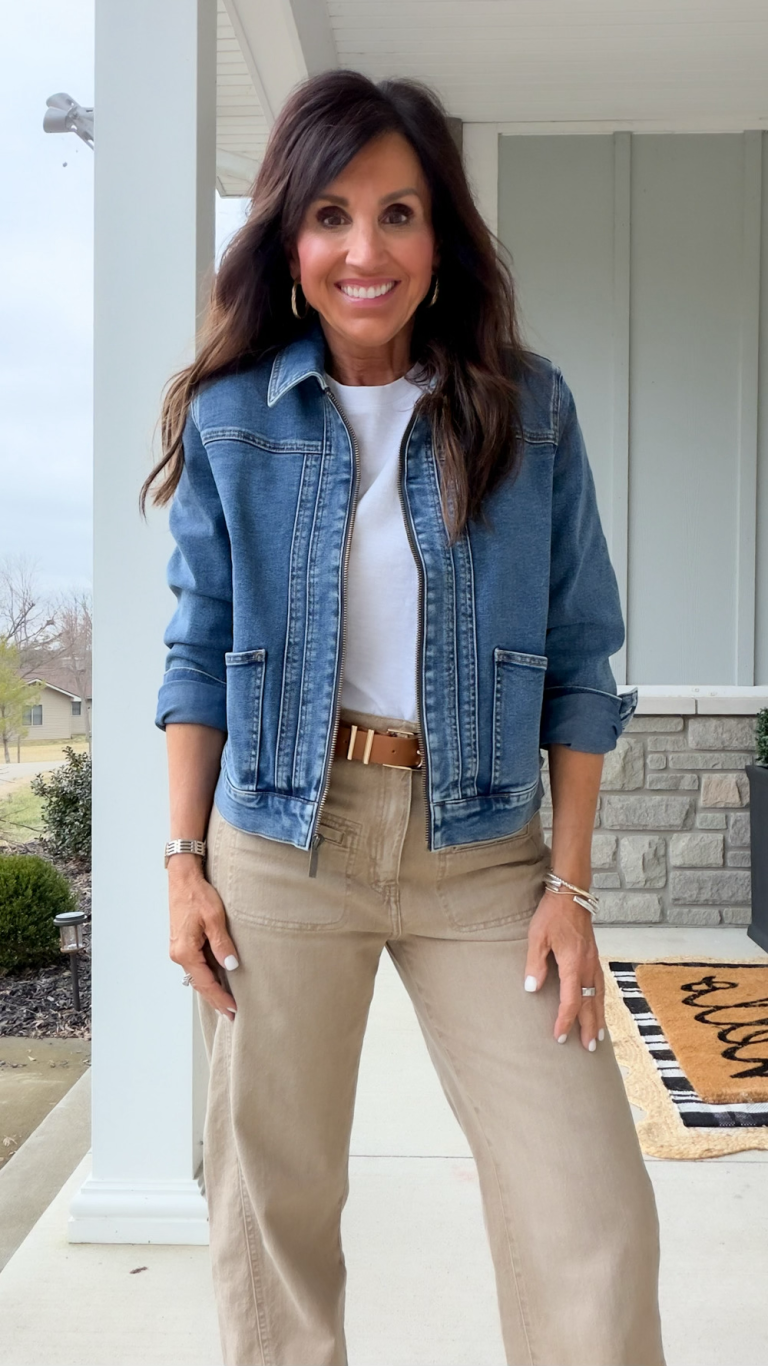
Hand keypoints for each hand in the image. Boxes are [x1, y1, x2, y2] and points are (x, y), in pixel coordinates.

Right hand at [168, 861, 238, 1019]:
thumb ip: (222, 944)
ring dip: (211, 989)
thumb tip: (231, 967)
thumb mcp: (214, 918)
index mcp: (185, 951)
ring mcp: (179, 949)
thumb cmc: (197, 894)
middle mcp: (179, 954)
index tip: (234, 1010)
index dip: (220, 998)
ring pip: (197, 976)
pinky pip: (196, 966)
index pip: (205, 983)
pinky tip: (218, 980)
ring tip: (227, 1002)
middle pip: (199, 984)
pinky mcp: (183, 943)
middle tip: (232, 1014)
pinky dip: (207, 976)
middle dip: (216, 999)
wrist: (183, 877)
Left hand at [523, 889, 604, 1049]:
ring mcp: (593, 961)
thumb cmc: (552, 914)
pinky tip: (598, 1006)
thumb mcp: (537, 937)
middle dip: (589, 1026)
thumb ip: (535, 964)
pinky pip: (600, 985)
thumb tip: (532, 989)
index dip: (565, 1020)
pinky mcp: (594, 956)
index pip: (570, 1000)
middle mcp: (587, 966)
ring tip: (599, 1034)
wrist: (572, 894)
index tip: (559, 1036)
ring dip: (599, 1016)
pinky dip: (600, 1000)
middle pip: (591, 1003)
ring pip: (599, 995)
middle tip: (588, 1047)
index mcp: (573, 964)